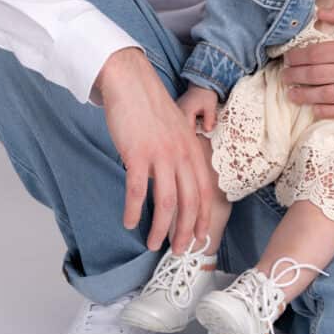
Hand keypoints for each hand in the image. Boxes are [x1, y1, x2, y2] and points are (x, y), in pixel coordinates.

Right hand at [95, 49, 212, 253]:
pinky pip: (137, 190)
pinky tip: (129, 222)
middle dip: (186, 231)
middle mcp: (181, 154)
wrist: (131, 82)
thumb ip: (180, 152)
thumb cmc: (150, 106)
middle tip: (179, 251)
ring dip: (161, 228)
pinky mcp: (137, 154)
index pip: (204, 191)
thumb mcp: (177, 129)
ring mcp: (160, 155)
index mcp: (192, 149)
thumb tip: (178, 178)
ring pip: (166, 202)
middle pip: (189, 202)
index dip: (204, 218)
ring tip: (153, 244)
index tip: (200, 238)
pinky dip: (134, 210)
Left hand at [282, 1, 333, 118]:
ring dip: (306, 95)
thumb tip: (319, 14)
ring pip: (328, 96)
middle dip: (297, 76)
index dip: (298, 57)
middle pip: (318, 76)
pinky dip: (328, 111)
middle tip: (284, 76)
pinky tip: (315, 109)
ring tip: (291, 93)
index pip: (317, 55)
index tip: (288, 58)